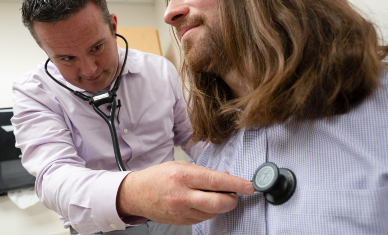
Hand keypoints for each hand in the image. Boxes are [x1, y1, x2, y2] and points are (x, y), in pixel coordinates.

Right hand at [116, 161, 253, 224]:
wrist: (137, 194)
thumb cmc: (159, 177)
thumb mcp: (181, 166)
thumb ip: (204, 172)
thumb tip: (226, 177)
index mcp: (184, 177)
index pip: (216, 181)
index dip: (236, 184)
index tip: (249, 186)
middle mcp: (183, 196)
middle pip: (219, 203)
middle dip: (233, 200)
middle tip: (235, 194)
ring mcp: (182, 211)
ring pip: (213, 212)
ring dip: (220, 205)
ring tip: (212, 194)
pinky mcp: (182, 222)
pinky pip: (204, 218)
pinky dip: (208, 210)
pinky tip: (201, 202)